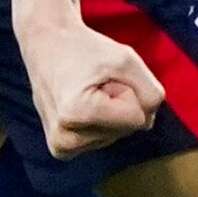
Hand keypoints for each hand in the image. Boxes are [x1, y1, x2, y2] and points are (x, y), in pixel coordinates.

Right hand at [18, 18, 164, 160]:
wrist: (47, 46)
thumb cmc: (87, 50)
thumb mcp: (126, 59)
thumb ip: (150, 92)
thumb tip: (147, 123)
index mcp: (76, 114)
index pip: (136, 119)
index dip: (129, 91)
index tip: (104, 76)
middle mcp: (64, 138)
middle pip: (126, 129)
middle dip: (120, 102)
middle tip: (95, 81)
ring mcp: (60, 147)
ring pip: (115, 135)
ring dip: (110, 110)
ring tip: (87, 90)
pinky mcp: (61, 150)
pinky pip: (103, 139)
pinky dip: (100, 120)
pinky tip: (82, 104)